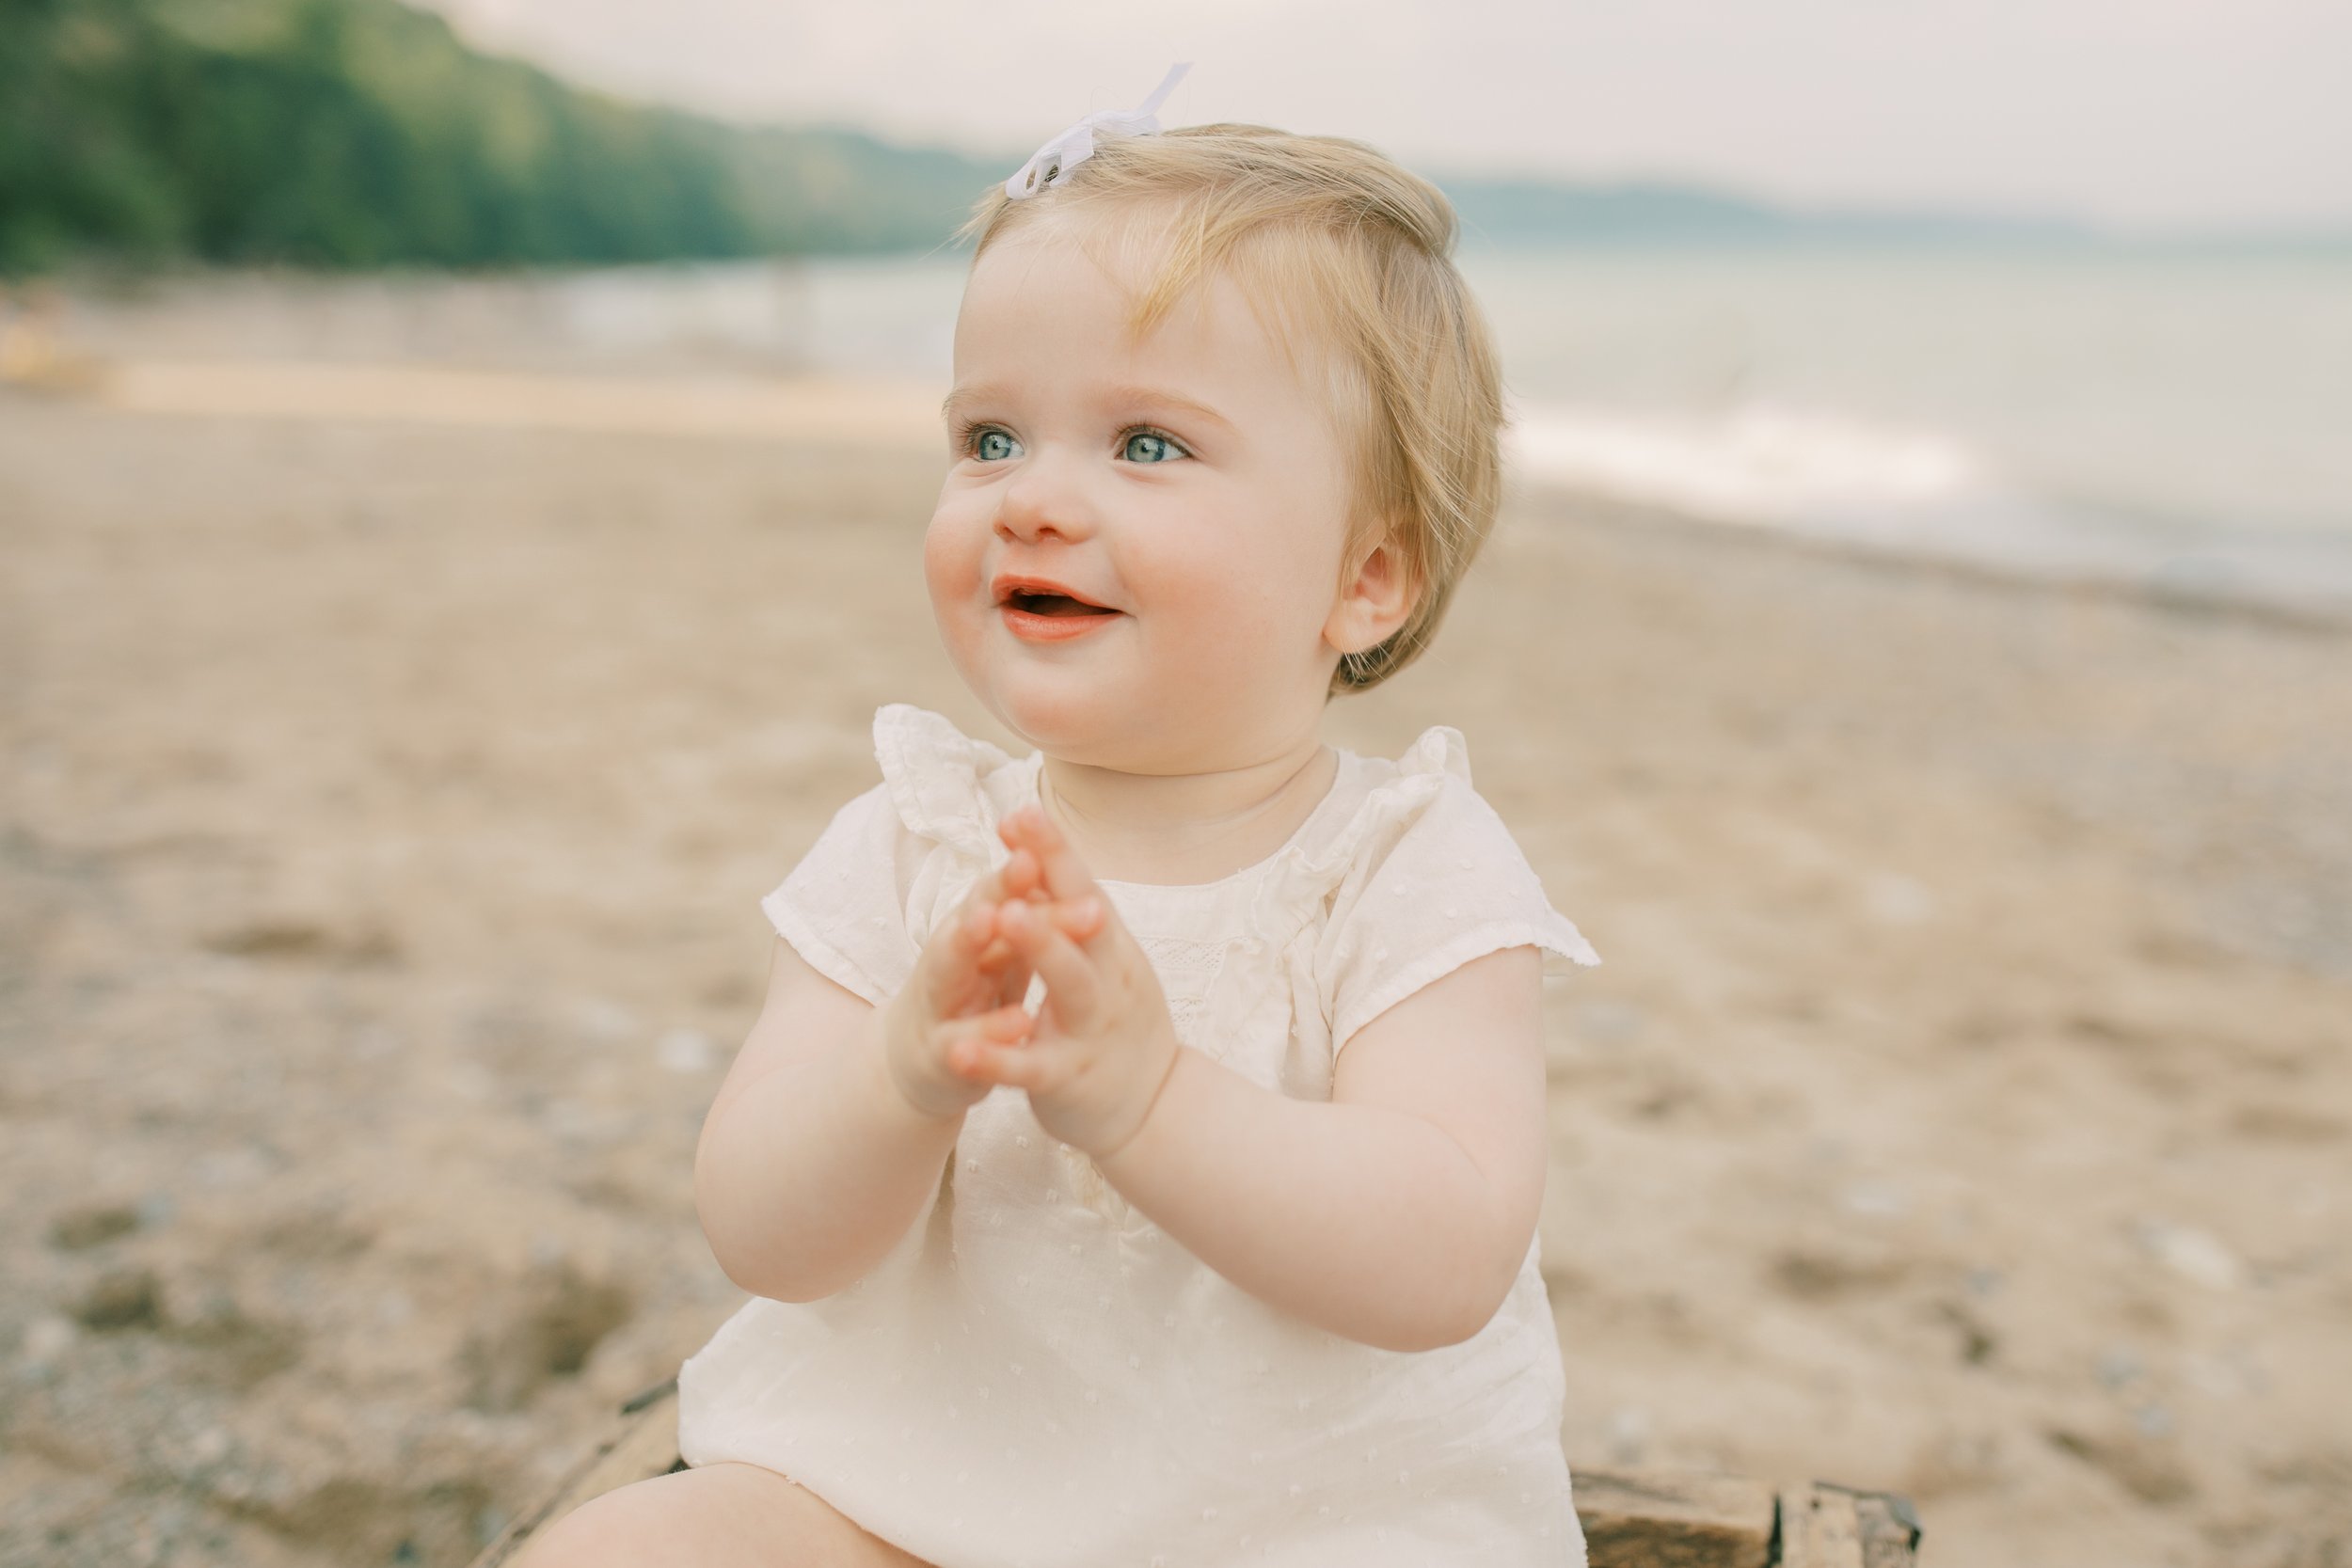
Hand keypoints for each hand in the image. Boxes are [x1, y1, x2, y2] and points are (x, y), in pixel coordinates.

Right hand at [879, 844, 1095, 1121]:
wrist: (917, 1064)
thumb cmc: (968, 994)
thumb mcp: (994, 949)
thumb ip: (1020, 911)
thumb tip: (1050, 853)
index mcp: (974, 929)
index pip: (1002, 888)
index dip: (1023, 862)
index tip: (1043, 826)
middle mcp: (951, 955)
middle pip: (976, 915)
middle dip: (1001, 888)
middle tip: (1028, 862)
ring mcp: (940, 1003)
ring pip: (949, 966)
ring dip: (966, 941)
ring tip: (989, 920)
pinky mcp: (941, 1054)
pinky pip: (963, 1042)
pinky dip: (987, 1033)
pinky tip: (1019, 1023)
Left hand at [950, 804, 1182, 1159]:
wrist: (1154, 1107)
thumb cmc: (1118, 1021)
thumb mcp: (1106, 962)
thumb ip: (1075, 916)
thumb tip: (1043, 852)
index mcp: (1111, 948)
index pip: (1081, 888)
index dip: (1053, 851)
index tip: (1020, 810)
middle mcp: (1108, 980)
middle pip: (1084, 925)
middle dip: (1053, 883)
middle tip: (1015, 852)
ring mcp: (1091, 1029)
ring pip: (1069, 985)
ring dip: (1041, 948)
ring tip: (1006, 918)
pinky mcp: (1068, 1079)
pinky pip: (1029, 1067)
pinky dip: (997, 1058)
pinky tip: (961, 1049)